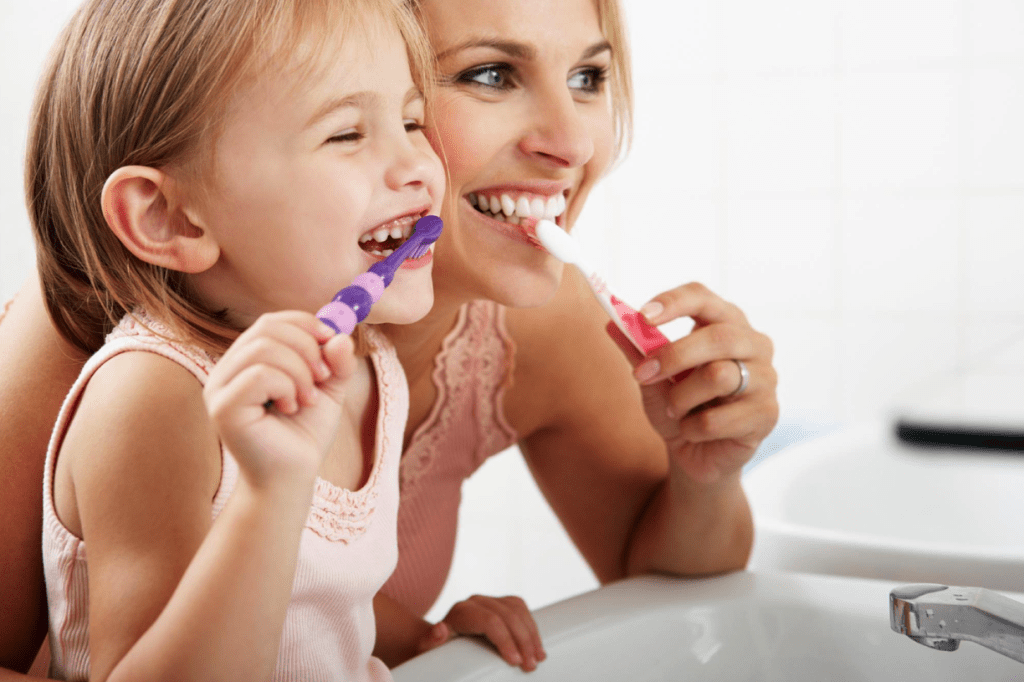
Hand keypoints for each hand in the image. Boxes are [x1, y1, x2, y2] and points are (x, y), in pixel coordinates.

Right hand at [203, 311, 357, 488]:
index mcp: (247, 360)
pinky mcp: (223, 408)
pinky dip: (286, 387)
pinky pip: (258, 375)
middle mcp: (227, 370)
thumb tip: (340, 335)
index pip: (271, 322)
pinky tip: (291, 407)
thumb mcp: (330, 389)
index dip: (305, 324)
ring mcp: (219, 388)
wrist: (291, 477)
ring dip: (299, 370)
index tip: (331, 340)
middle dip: (307, 347)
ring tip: (308, 398)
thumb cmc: (304, 433)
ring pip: (263, 348)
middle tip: (324, 377)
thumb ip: (337, 361)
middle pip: (266, 328)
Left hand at [416, 595, 545, 671]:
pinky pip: (522, 609)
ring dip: (532, 635)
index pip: (490, 621)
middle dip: (523, 642)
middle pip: (508, 616)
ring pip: (518, 610)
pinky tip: (537, 646)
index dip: (505, 640)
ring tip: (538, 659)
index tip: (515, 662)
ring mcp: (490, 600)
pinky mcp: (501, 604)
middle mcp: (476, 602)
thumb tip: (440, 630)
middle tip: (530, 666)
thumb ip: (431, 640)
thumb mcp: (428, 648)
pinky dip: (532, 627)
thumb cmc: (435, 649)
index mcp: (461, 612)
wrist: (440, 640)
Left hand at [609, 283, 777, 483]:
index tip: (642, 316)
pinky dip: (692, 428)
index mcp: (726, 323)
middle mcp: (754, 345)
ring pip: (719, 376)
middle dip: (674, 356)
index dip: (674, 303)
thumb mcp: (653, 377)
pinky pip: (717, 419)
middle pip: (719, 337)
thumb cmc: (678, 406)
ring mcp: (766, 379)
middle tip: (643, 374)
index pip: (704, 298)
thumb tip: (612, 322)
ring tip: (674, 410)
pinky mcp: (766, 415)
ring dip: (681, 398)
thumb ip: (637, 350)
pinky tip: (693, 431)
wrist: (696, 454)